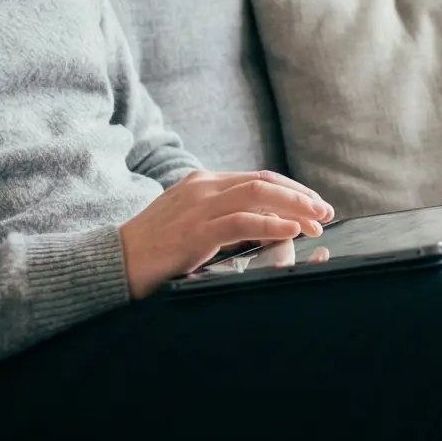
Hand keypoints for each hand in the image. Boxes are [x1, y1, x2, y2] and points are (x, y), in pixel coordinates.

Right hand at [120, 170, 333, 297]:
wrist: (115, 262)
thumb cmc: (155, 248)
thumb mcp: (192, 223)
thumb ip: (223, 218)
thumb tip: (263, 225)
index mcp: (204, 182)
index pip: (259, 178)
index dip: (292, 190)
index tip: (315, 206)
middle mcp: (204, 186)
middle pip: (264, 182)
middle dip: (301, 197)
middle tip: (326, 213)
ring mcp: (199, 206)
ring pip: (258, 195)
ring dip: (294, 208)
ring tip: (317, 222)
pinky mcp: (195, 231)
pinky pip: (242, 222)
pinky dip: (271, 224)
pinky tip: (291, 231)